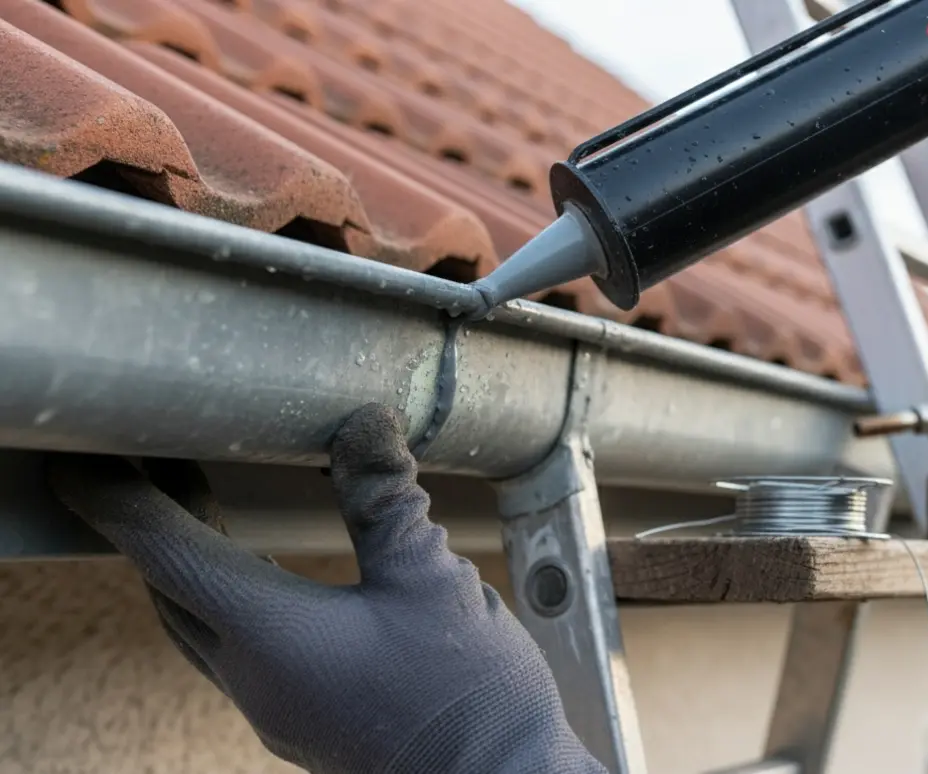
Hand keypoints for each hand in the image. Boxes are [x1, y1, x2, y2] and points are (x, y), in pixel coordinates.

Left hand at [45, 404, 605, 773]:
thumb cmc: (467, 696)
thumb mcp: (432, 581)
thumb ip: (386, 501)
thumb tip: (365, 427)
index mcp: (273, 637)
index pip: (168, 555)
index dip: (119, 502)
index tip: (83, 464)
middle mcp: (256, 678)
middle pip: (172, 592)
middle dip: (153, 525)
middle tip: (151, 463)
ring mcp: (276, 707)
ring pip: (203, 625)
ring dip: (192, 563)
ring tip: (204, 503)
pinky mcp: (304, 720)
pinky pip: (240, 651)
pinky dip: (233, 599)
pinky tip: (271, 577)